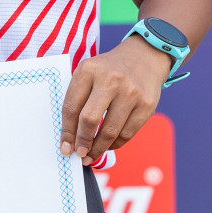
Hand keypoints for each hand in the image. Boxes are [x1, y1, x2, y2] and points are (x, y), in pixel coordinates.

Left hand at [59, 36, 172, 165]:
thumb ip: (78, 98)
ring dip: (98, 148)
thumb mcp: (88, 72)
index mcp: (88, 70)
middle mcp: (110, 80)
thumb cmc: (108, 70)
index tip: (64, 147)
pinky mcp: (147, 105)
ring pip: (110, 131)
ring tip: (91, 155)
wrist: (144, 57)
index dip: (67, 131)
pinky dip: (115, 144)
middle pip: (90, 119)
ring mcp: (130, 93)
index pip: (71, 107)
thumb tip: (70, 136)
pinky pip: (127, 133)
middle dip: (82, 142)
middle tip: (79, 154)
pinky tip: (108, 145)